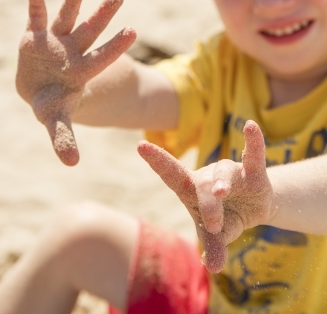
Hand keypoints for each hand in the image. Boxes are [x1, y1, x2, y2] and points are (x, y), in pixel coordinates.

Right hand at [16, 0, 135, 165]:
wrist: (42, 89)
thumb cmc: (54, 105)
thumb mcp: (57, 121)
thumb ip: (63, 138)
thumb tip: (72, 164)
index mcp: (82, 71)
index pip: (103, 56)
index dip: (116, 46)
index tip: (133, 31)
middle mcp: (73, 51)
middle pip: (90, 30)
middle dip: (103, 14)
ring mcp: (55, 41)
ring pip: (67, 18)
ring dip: (73, 2)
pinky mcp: (36, 35)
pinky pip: (36, 18)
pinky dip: (36, 6)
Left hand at [137, 120, 273, 272]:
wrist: (254, 209)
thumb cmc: (225, 219)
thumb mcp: (217, 236)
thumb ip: (213, 247)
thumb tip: (212, 267)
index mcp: (192, 189)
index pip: (171, 174)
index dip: (157, 161)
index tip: (141, 146)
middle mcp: (208, 176)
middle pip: (202, 185)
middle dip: (207, 205)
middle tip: (213, 225)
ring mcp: (230, 171)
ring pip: (223, 173)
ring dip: (221, 184)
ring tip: (222, 193)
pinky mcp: (254, 172)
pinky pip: (254, 154)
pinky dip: (254, 142)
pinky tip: (251, 127)